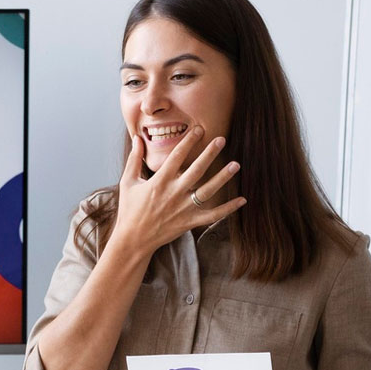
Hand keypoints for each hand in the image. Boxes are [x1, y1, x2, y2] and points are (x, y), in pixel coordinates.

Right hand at [109, 126, 245, 257]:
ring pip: (208, 190)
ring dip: (223, 177)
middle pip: (196, 170)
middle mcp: (173, 193)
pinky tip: (242, 200)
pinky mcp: (189, 222)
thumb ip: (134, 159)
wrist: (133, 240)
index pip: (177, 156)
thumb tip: (137, 138)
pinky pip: (212, 215)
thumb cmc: (129, 210)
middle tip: (222, 140)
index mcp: (159, 181)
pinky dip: (228, 209)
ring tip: (236, 164)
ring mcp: (183, 209)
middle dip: (210, 153)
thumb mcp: (128, 182)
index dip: (189, 141)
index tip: (199, 129)